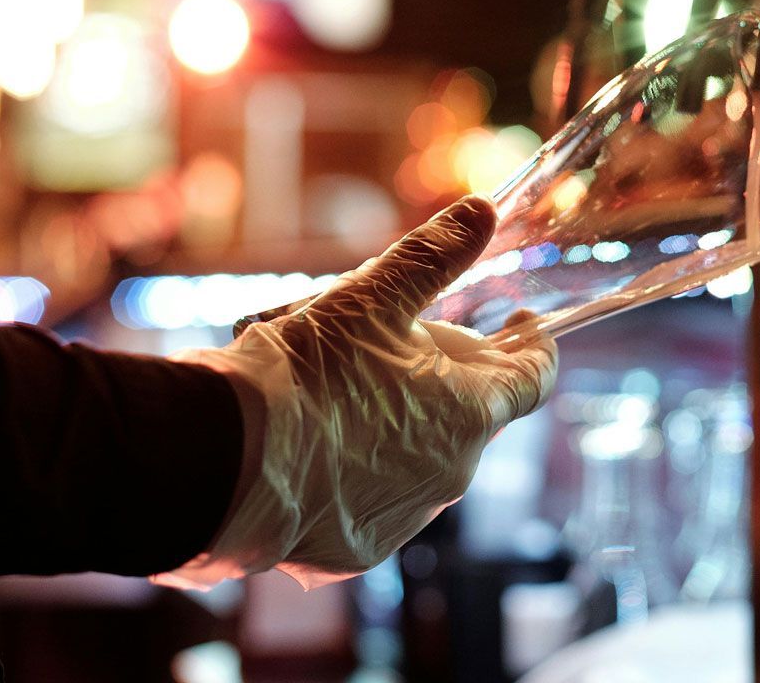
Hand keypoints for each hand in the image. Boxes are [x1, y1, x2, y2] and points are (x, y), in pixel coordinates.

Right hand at [157, 197, 555, 589]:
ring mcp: (405, 516)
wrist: (224, 460)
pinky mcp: (355, 548)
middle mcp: (452, 474)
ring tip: (341, 388)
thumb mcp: (369, 297)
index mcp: (469, 411)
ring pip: (419, 456)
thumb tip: (481, 211)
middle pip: (467, 412)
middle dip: (443, 375)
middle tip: (398, 340)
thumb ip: (432, 255)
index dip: (534, 346)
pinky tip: (316, 444)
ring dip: (398, 423)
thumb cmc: (304, 374)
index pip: (533, 379)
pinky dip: (354, 470)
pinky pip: (370, 498)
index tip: (525, 325)